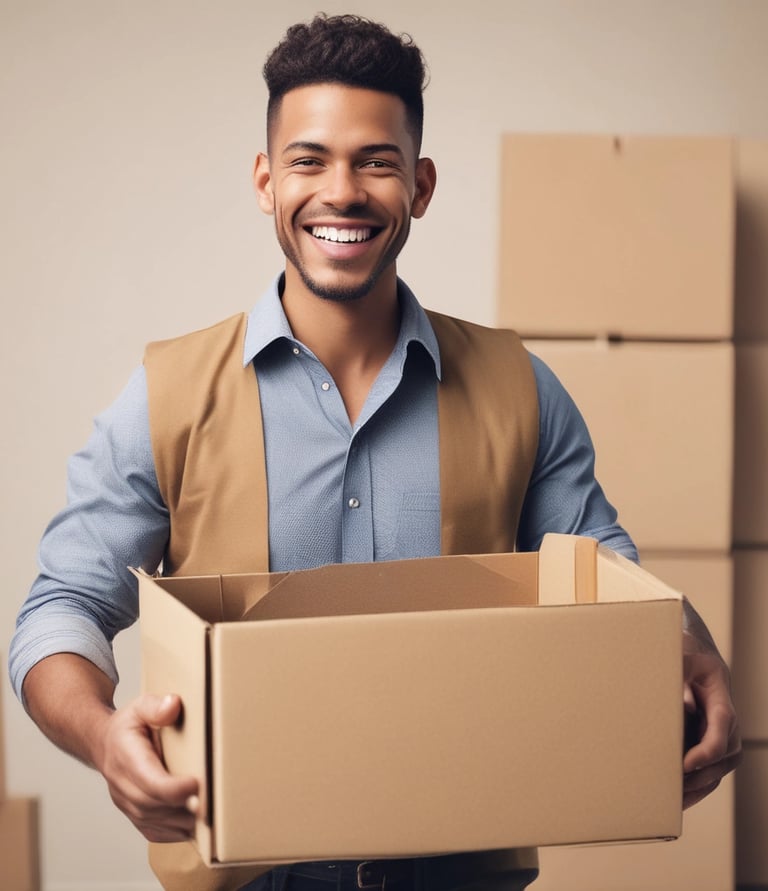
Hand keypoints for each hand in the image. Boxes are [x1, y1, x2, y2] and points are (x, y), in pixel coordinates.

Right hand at [94, 693, 199, 841]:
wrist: (104, 744)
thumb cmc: (128, 725)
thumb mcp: (139, 706)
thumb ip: (155, 706)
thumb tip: (173, 705)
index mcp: (125, 757)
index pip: (148, 780)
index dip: (173, 787)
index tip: (197, 783)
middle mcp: (122, 784)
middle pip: (153, 805)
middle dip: (183, 807)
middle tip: (213, 804)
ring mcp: (126, 803)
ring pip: (155, 822)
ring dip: (183, 821)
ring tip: (211, 814)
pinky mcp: (134, 815)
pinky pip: (154, 831)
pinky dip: (175, 832)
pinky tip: (196, 825)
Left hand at [681, 632, 741, 808]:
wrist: (699, 659)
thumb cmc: (688, 657)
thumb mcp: (683, 658)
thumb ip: (680, 678)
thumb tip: (682, 704)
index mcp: (722, 703)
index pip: (720, 733)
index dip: (705, 752)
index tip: (685, 765)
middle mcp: (728, 726)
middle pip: (722, 759)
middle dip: (699, 776)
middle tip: (672, 789)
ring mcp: (724, 739)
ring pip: (718, 771)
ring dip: (697, 788)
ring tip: (671, 800)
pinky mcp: (713, 747)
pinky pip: (710, 773)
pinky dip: (696, 788)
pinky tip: (678, 800)